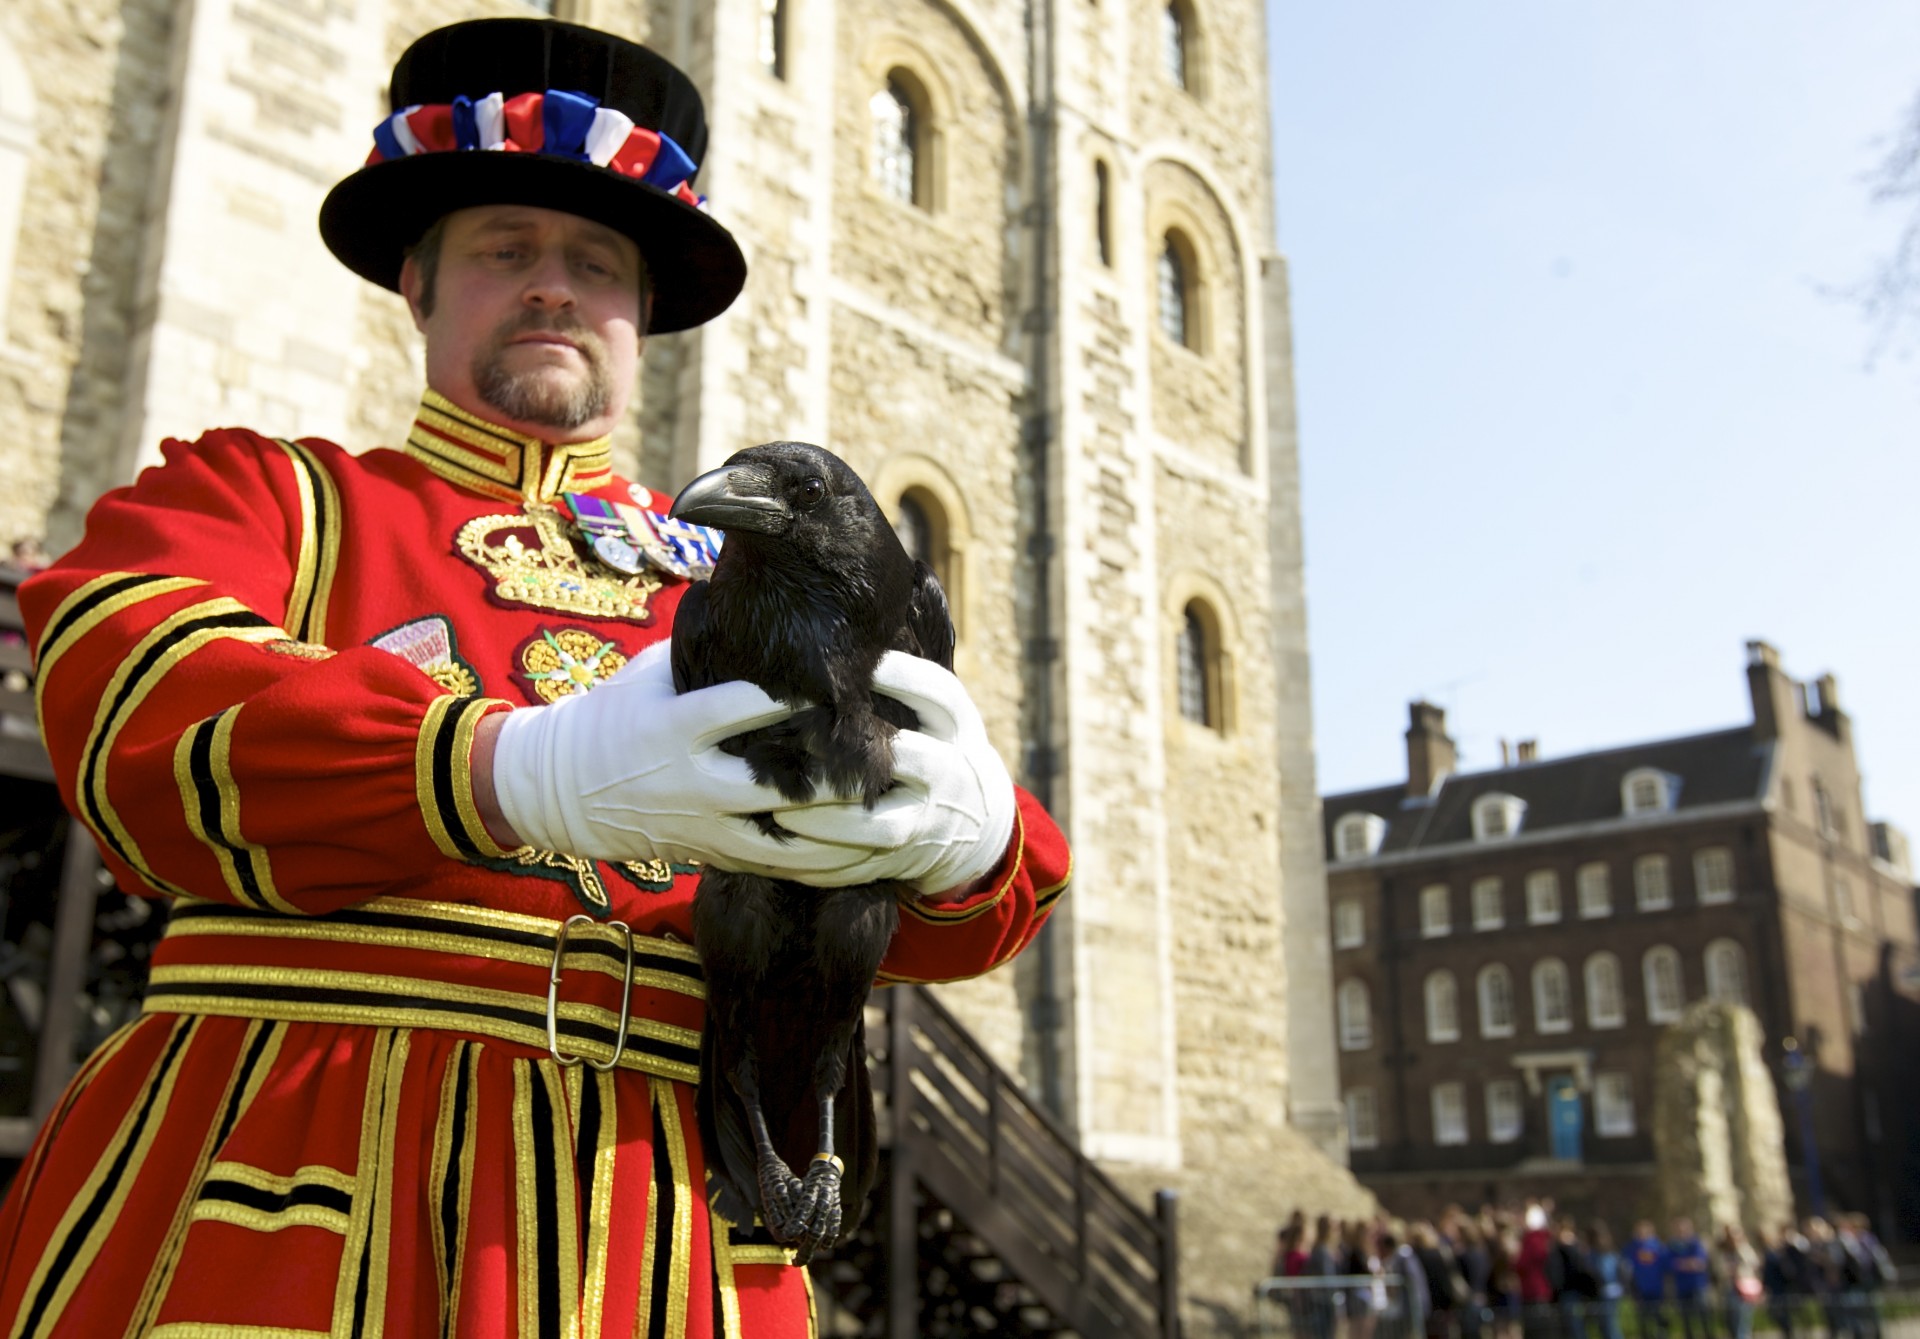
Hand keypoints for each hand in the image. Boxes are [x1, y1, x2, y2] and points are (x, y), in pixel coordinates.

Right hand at [488, 642, 891, 876]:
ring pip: (780, 837)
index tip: (840, 683)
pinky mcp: (710, 854)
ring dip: (836, 829)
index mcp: (673, 726)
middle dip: (827, 773)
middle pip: (769, 782)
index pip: (737, 709)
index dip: (790, 699)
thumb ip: (708, 646)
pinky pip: (773, 865)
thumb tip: (762, 593)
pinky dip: (819, 863)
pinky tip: (864, 853)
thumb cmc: (617, 714)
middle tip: (883, 755)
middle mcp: (690, 780)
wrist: (563, 790)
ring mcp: (702, 824)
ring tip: (886, 811)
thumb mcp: (652, 673)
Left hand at [775, 652, 1016, 893]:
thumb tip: (833, 634)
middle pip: (910, 759)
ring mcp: (931, 822)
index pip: (937, 692)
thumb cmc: (936, 747)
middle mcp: (953, 773)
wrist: (975, 826)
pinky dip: (815, 859)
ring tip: (773, 804)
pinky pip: (859, 867)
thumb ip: (901, 683)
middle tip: (799, 734)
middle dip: (854, 751)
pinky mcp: (905, 860)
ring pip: (879, 826)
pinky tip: (774, 844)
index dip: (899, 674)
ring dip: (823, 818)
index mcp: (960, 727)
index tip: (857, 658)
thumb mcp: (939, 714)